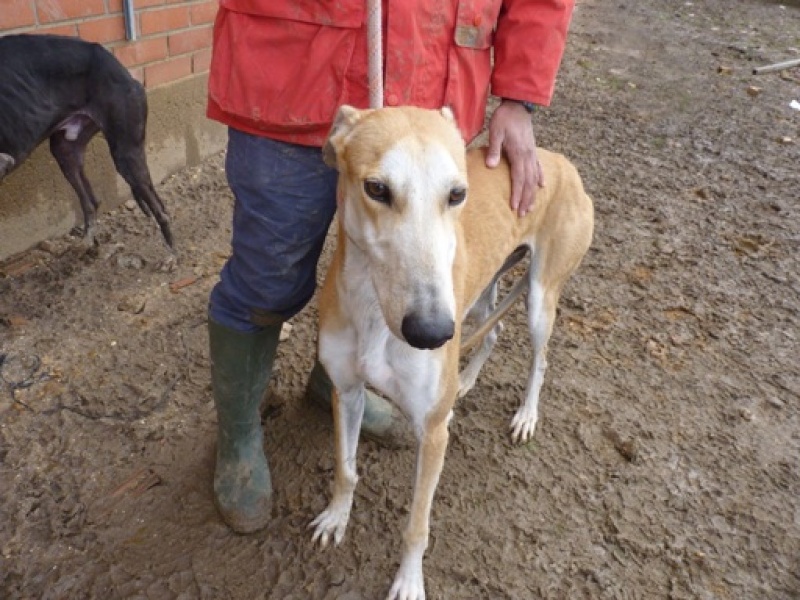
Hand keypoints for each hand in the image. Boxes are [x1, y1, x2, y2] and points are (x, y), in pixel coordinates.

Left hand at [485, 100, 544, 216]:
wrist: (517, 105)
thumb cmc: (504, 118)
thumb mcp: (495, 131)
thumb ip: (494, 149)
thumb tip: (491, 166)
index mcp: (519, 153)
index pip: (518, 178)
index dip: (517, 194)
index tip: (514, 207)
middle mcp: (528, 156)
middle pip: (528, 182)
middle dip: (525, 199)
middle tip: (521, 214)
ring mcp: (532, 154)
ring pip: (534, 178)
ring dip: (532, 194)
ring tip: (530, 208)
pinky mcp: (532, 150)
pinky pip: (538, 167)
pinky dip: (540, 178)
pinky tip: (541, 187)